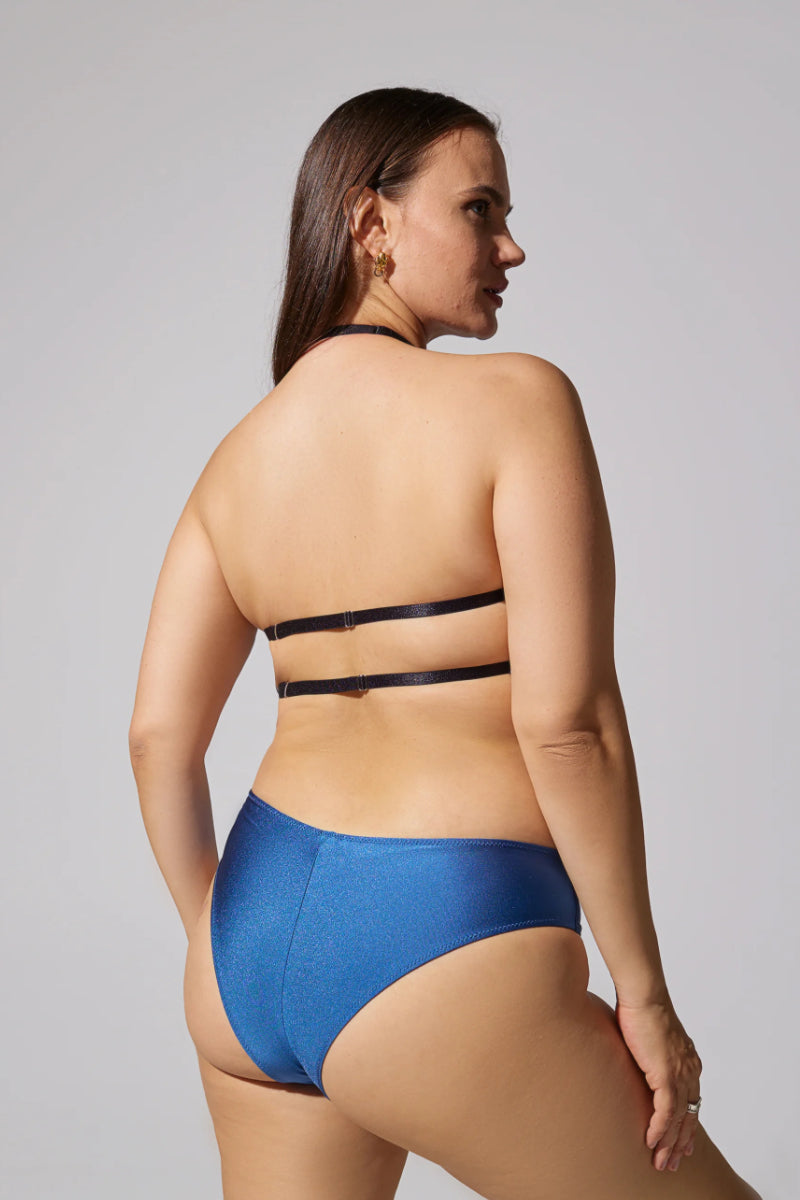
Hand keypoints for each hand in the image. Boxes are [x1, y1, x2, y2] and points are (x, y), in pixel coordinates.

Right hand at [614, 992, 702, 1172]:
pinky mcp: (666, 1074)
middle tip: (673, 1162)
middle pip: (690, 1115)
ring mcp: (680, 1073)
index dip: (687, 1124)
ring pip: (678, 1118)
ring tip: (661, 1162)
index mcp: (688, 1061)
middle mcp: (689, 1070)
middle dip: (681, 1142)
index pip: (692, 1101)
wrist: (644, 994)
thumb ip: (650, 1055)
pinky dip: (659, 1129)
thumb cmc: (642, 1008)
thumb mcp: (651, 1038)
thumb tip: (638, 1061)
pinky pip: (665, 1111)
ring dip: (669, 1143)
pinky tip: (651, 1141)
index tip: (682, 1142)